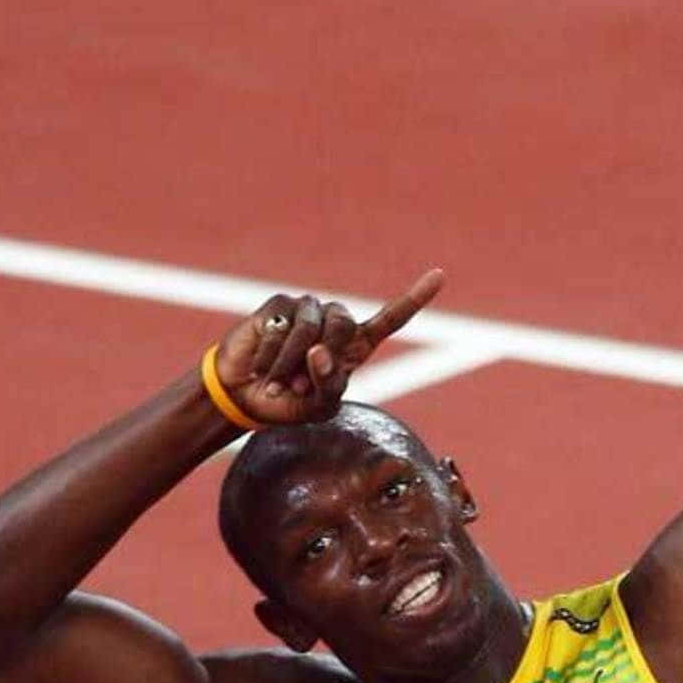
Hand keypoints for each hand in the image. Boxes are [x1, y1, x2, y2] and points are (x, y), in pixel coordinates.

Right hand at [208, 270, 444, 426]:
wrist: (244, 396)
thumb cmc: (287, 404)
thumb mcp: (317, 407)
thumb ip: (328, 384)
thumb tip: (320, 352)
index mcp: (355, 348)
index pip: (390, 319)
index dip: (413, 299)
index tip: (438, 275)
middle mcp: (335, 323)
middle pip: (345, 325)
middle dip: (322, 358)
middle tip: (299, 385)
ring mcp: (308, 310)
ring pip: (310, 329)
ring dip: (290, 365)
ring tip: (278, 384)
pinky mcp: (279, 306)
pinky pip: (282, 329)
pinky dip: (271, 358)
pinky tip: (262, 369)